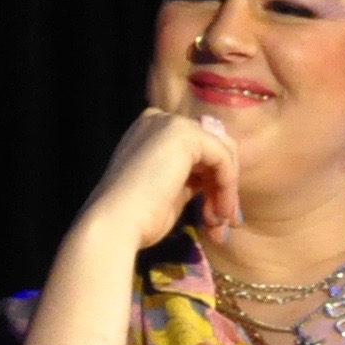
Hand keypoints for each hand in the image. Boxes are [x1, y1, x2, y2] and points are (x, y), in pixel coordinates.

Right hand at [70, 109, 243, 254]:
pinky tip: (218, 213)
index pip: (198, 150)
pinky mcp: (184, 133)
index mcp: (152, 132)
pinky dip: (228, 187)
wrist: (116, 222)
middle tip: (224, 223)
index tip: (216, 219)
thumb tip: (222, 187)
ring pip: (223, 153)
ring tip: (218, 224)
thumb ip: (192, 179)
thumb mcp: (170, 192)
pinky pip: (223, 158)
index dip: (213, 184)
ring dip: (227, 192)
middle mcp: (161, 120)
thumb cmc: (138, 217)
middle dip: (224, 187)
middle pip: (214, 147)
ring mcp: (171, 123)